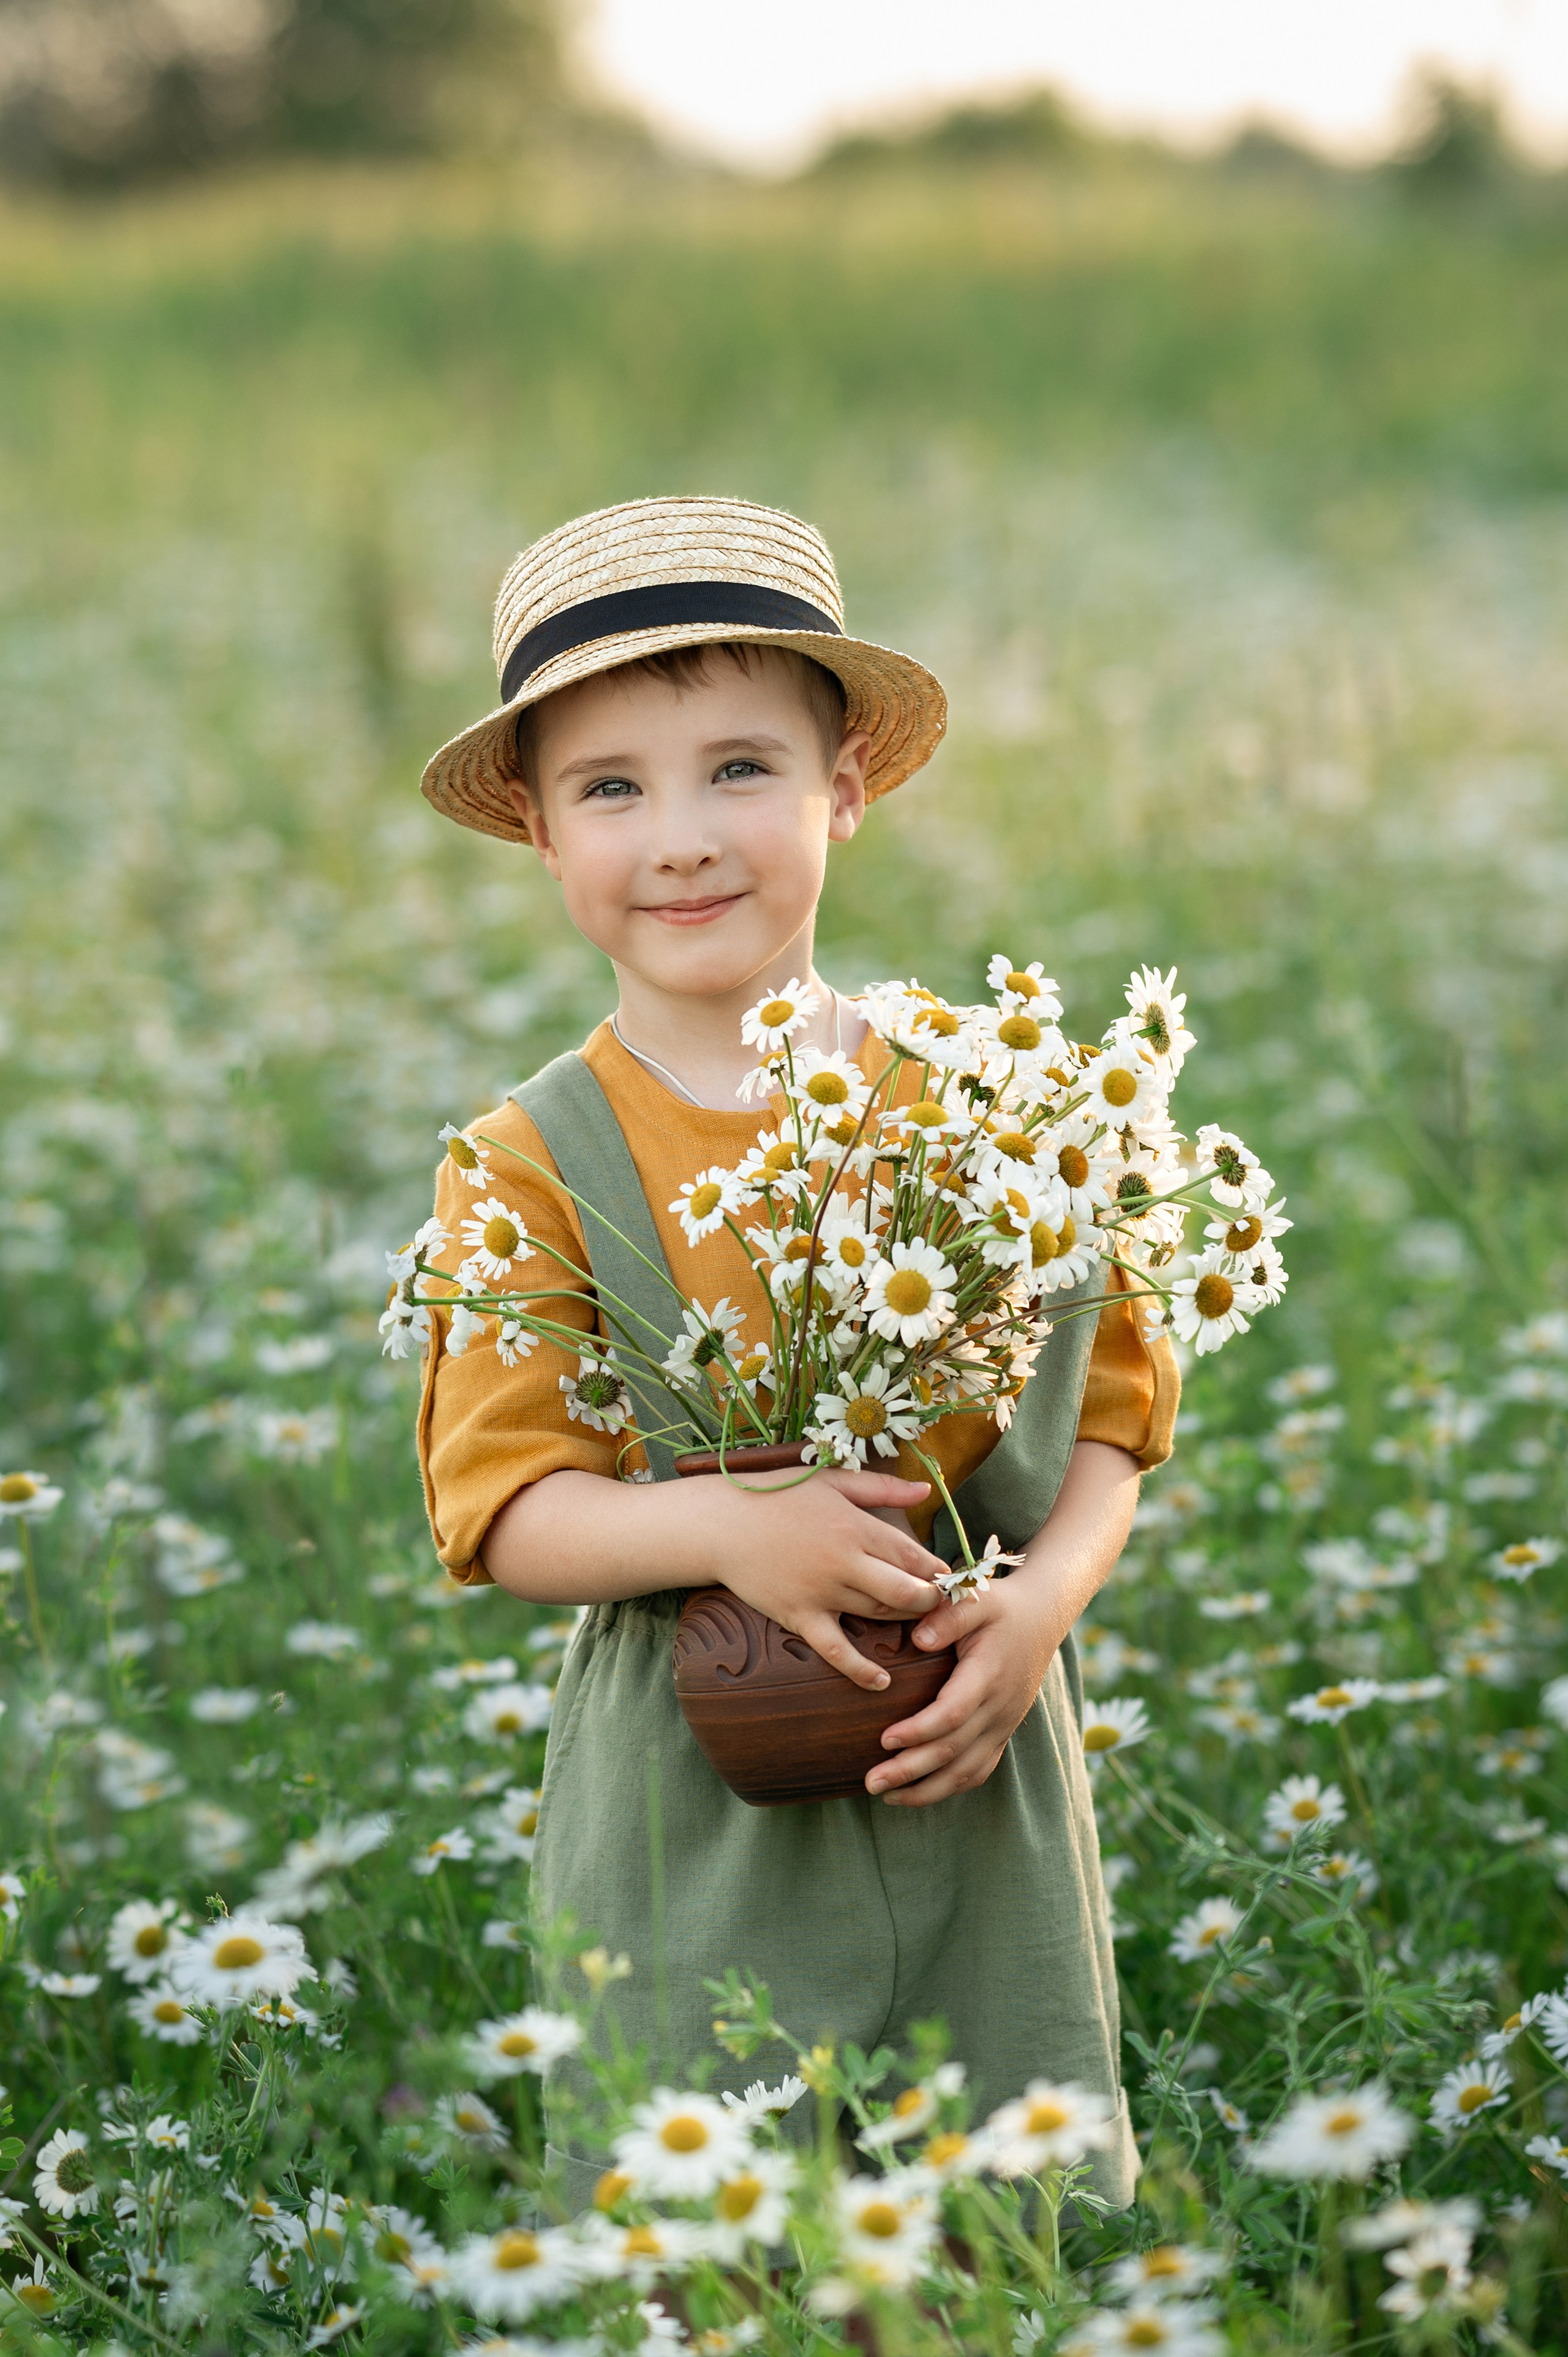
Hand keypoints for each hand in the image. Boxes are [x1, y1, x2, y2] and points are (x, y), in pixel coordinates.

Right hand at [687, 1465, 946, 1690]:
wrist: (721, 1524)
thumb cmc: (776, 1496)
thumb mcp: (831, 1481)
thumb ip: (881, 1488)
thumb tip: (925, 1490)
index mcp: (855, 1526)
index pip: (913, 1554)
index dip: (937, 1570)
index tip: (948, 1577)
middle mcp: (844, 1561)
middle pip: (906, 1591)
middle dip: (931, 1601)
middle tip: (940, 1605)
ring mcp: (822, 1592)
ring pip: (878, 1616)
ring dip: (906, 1624)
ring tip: (920, 1626)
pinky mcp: (799, 1616)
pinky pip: (836, 1650)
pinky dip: (861, 1669)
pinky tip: (882, 1681)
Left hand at [864, 1573, 1062, 1804]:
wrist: (1041, 1618)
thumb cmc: (1000, 1606)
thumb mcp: (976, 1597)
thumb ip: (948, 1615)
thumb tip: (918, 1639)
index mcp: (988, 1674)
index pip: (953, 1714)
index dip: (919, 1731)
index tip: (883, 1740)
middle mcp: (999, 1707)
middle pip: (954, 1750)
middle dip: (910, 1770)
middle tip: (871, 1781)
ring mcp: (1003, 1724)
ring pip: (966, 1771)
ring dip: (926, 1789)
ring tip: (886, 1796)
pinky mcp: (1002, 1733)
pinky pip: (979, 1770)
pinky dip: (949, 1787)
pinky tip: (918, 1793)